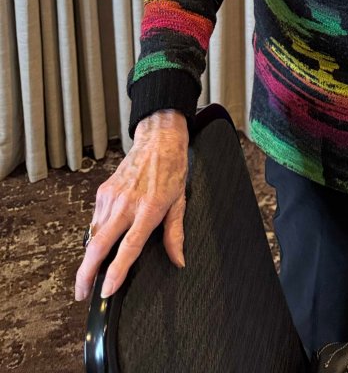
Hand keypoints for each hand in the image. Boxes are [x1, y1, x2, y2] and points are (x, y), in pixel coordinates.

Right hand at [74, 109, 188, 301]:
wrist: (157, 140)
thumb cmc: (171, 169)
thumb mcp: (180, 202)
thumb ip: (175, 234)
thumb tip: (179, 260)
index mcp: (148, 209)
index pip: (129, 247)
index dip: (116, 272)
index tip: (106, 291)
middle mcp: (126, 204)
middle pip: (99, 245)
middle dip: (87, 273)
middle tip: (83, 293)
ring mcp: (111, 197)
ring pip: (93, 234)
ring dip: (89, 257)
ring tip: (89, 274)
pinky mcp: (103, 192)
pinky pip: (95, 220)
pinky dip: (95, 235)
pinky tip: (99, 244)